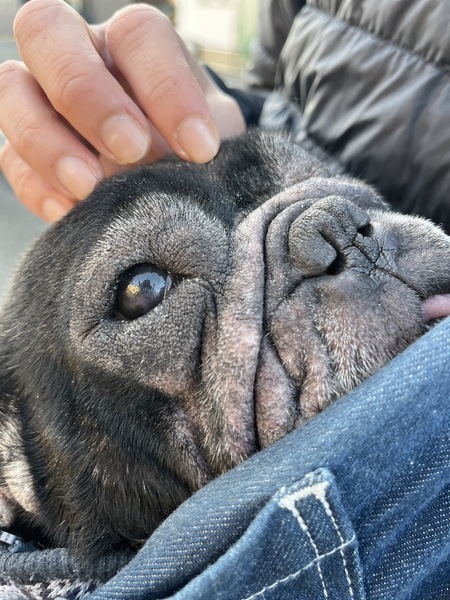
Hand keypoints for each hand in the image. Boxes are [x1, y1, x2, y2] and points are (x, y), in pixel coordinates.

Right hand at [0, 0, 245, 221]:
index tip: (200, 148)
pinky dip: (36, 184)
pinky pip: (10, 157)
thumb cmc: (194, 150)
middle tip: (130, 149)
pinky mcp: (25, 151)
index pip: (138, 35)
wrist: (174, 181)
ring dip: (46, 139)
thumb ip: (204, 142)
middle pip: (48, 32)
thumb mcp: (212, 139)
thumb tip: (193, 169)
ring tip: (88, 186)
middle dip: (88, 94)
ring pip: (12, 89)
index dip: (167, 88)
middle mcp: (80, 54)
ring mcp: (42, 98)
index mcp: (134, 45)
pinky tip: (68, 210)